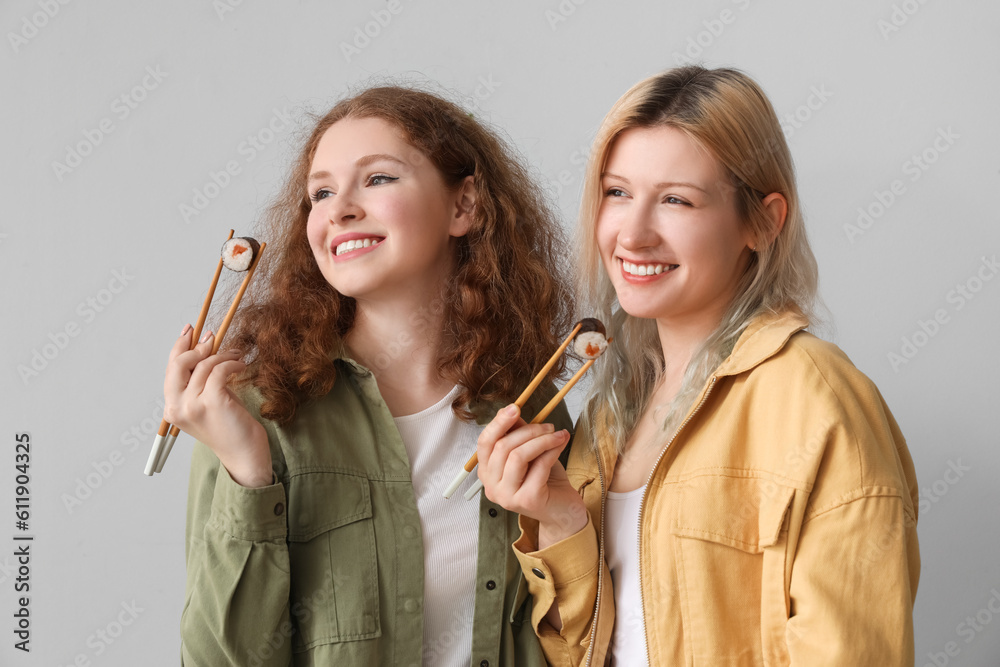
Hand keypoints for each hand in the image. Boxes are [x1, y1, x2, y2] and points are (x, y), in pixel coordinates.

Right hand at [163, 325, 271, 487]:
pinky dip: (231, 363)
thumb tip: (204, 345)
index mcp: (172, 408)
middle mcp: (177, 407)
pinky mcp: (212, 402)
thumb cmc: (229, 427)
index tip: (190, 329)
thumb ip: (200, 380)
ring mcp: (192, 406)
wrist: (244, 455)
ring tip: (237, 355)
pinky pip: (219, 370)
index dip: (179, 346)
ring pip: (203, 365)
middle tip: (214, 337)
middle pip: (179, 363)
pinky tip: (241, 364)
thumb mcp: (208, 401)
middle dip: (197, 346)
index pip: (170, 369)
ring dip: (222, 355)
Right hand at [476, 404, 588, 548]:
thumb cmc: (545, 480)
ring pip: (518, 456)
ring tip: (558, 434)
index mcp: (487, 473)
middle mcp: (492, 487)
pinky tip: (561, 443)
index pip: (484, 442)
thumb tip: (512, 411)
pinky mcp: (527, 500)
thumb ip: (517, 435)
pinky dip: (552, 450)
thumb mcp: (529, 453)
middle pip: (503, 447)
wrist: (563, 511)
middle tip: (549, 426)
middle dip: (528, 430)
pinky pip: (539, 466)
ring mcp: (507, 496)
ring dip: (541, 439)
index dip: (498, 423)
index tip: (515, 408)